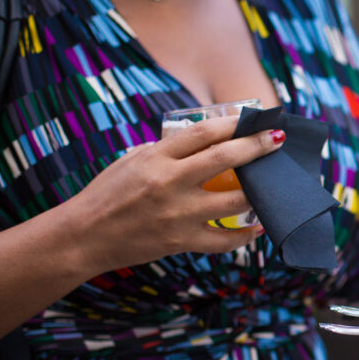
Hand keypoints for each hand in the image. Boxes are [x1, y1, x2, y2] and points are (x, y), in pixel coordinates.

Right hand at [63, 116, 284, 273]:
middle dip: (257, 147)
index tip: (255, 118)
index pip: (202, 132)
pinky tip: (259, 226)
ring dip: (259, 192)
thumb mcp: (132, 160)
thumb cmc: (108, 194)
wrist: (83, 237)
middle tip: (276, 140)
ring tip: (273, 185)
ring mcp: (177, 214)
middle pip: (225, 159)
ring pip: (234, 201)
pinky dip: (245, 234)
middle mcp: (169, 183)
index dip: (233, 123)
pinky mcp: (181, 241)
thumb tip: (203, 139)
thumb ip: (166, 151)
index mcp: (155, 158)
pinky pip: (224, 239)